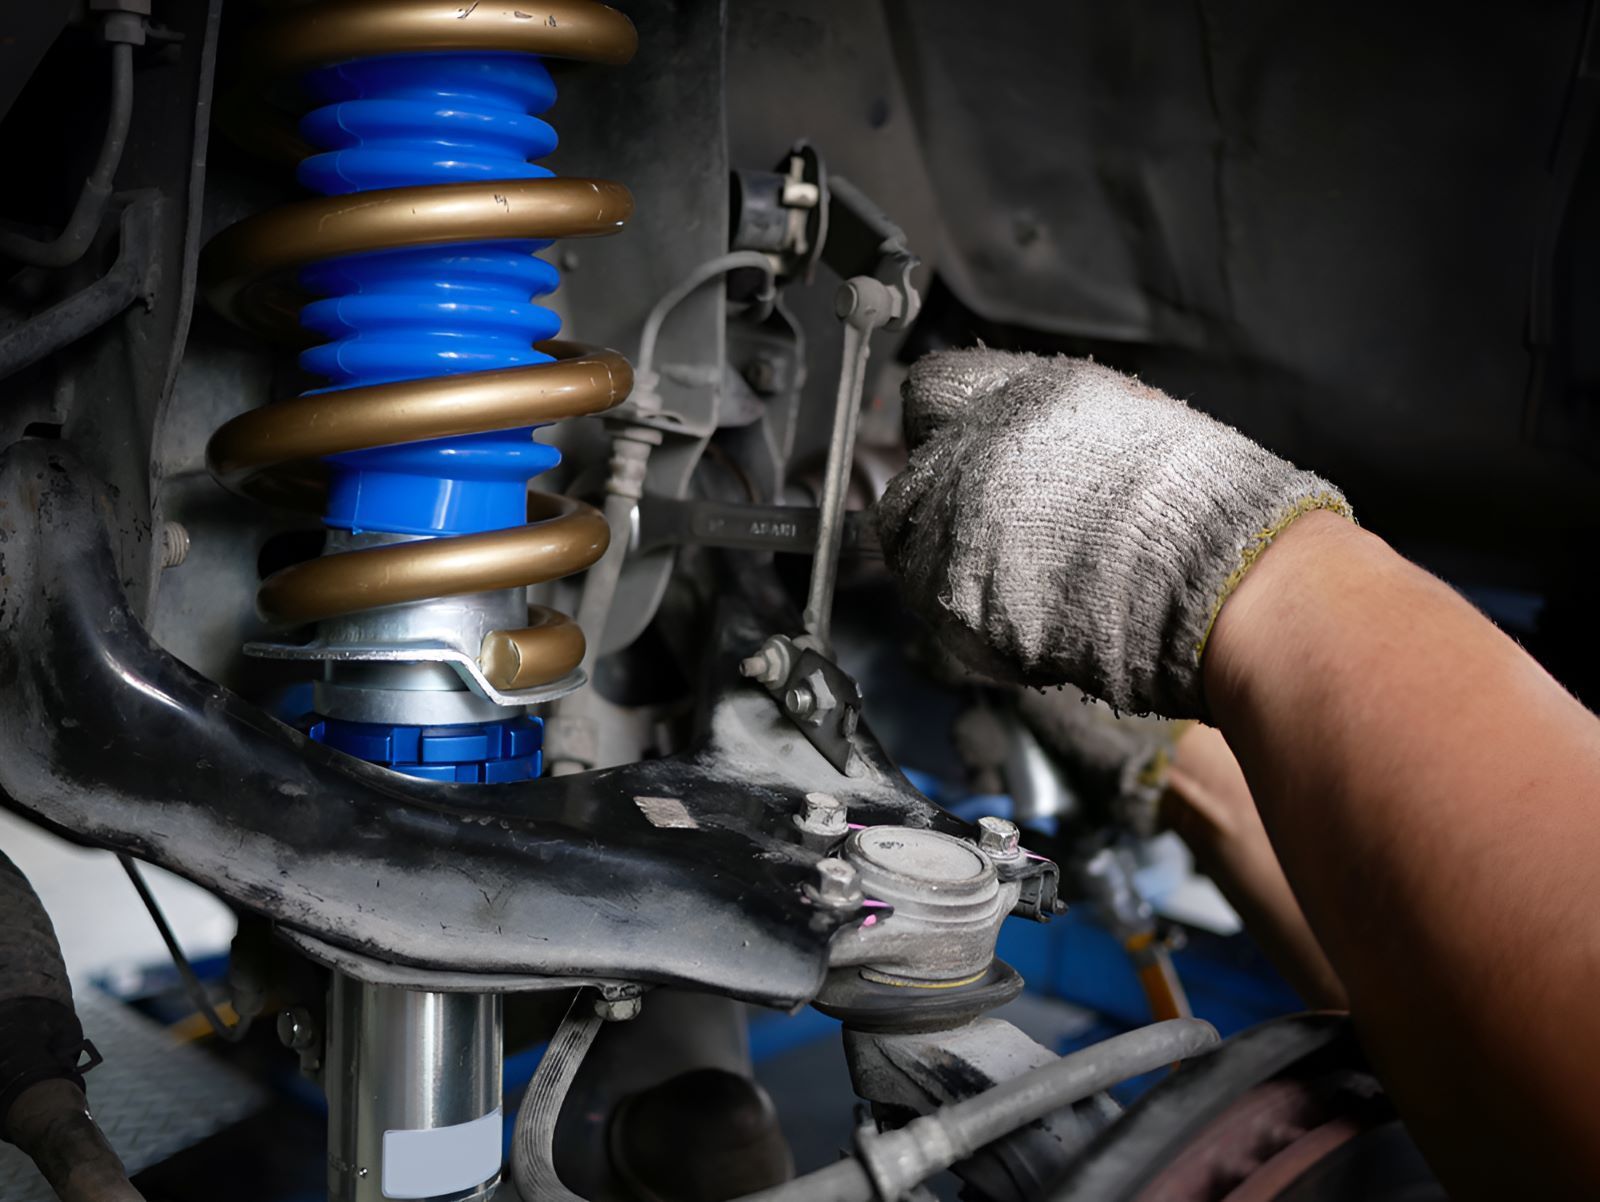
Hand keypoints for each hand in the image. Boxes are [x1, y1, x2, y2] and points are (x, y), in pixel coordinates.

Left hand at [876, 349, 1349, 717]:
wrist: (1222, 585)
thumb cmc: (1200, 508)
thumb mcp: (1120, 421)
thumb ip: (1040, 423)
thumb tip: (1003, 439)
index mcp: (1019, 393)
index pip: (927, 391)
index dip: (942, 427)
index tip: (956, 452)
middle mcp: (972, 449)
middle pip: (906, 478)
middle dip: (936, 505)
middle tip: (992, 537)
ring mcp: (955, 524)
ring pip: (909, 547)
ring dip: (945, 564)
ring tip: (1021, 584)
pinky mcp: (953, 597)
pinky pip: (934, 605)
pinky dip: (965, 615)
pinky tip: (1027, 617)